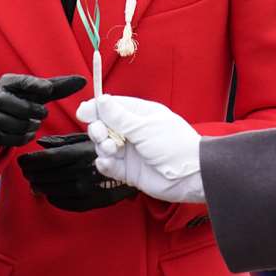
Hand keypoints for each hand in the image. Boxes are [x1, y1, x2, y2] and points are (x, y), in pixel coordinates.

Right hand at [0, 73, 86, 148]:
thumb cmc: (19, 98)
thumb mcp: (35, 91)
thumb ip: (58, 86)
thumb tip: (83, 81)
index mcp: (8, 82)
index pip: (24, 83)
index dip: (37, 86)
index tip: (47, 90)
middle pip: (24, 108)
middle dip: (36, 112)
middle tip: (40, 112)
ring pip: (21, 125)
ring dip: (31, 126)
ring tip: (31, 121)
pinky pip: (16, 138)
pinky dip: (25, 136)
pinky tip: (25, 131)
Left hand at [16, 133, 136, 211]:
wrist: (137, 166)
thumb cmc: (108, 146)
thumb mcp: (86, 137)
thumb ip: (62, 141)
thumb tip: (40, 143)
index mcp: (79, 153)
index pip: (46, 160)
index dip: (30, 162)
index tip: (21, 161)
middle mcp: (82, 172)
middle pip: (47, 176)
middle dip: (32, 174)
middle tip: (26, 172)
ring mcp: (88, 189)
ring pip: (54, 190)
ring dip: (40, 187)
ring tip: (34, 182)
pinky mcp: (94, 201)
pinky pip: (67, 204)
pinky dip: (55, 199)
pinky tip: (50, 194)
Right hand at [78, 94, 205, 203]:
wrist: (191, 175)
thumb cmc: (175, 144)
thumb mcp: (145, 126)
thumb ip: (119, 116)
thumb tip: (100, 100)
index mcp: (139, 115)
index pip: (111, 107)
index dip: (96, 108)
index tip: (84, 112)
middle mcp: (132, 132)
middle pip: (103, 127)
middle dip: (97, 129)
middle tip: (100, 134)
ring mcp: (130, 152)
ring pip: (103, 147)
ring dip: (102, 147)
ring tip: (110, 149)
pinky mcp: (128, 171)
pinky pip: (109, 166)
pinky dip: (105, 165)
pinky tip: (107, 163)